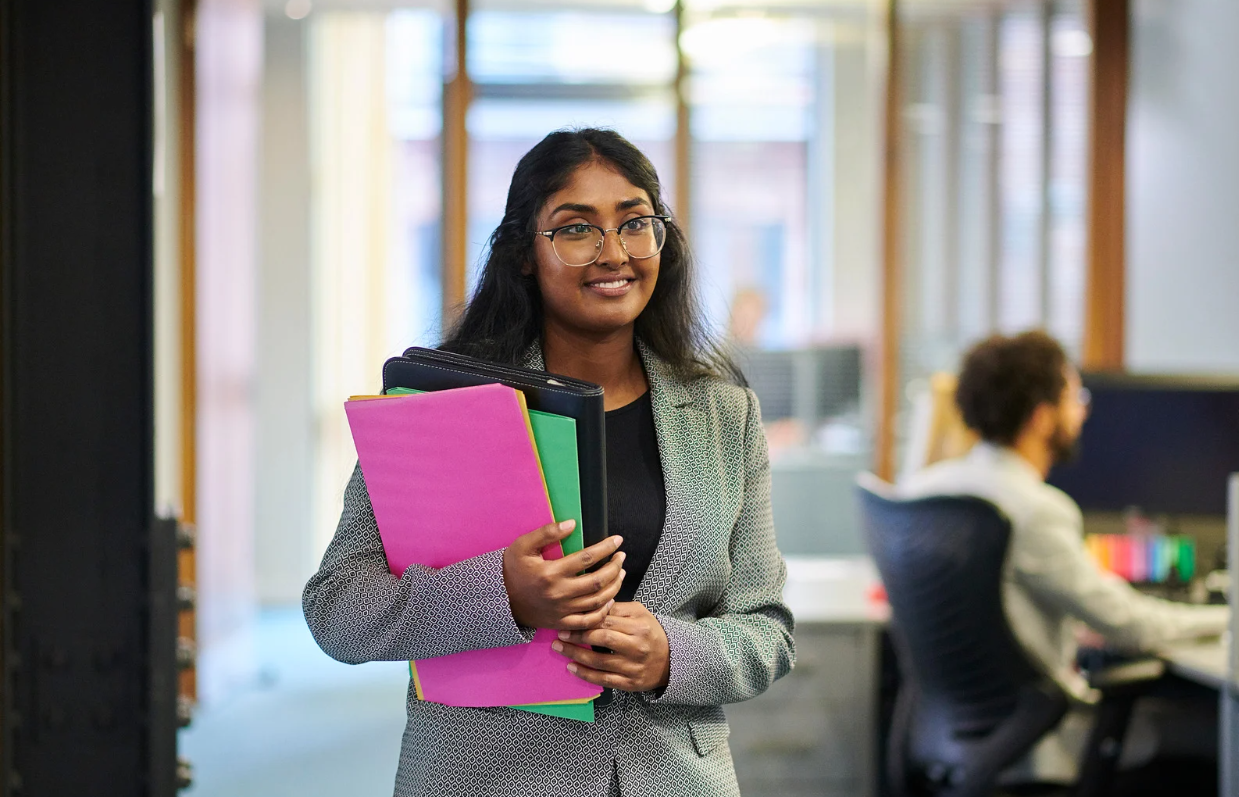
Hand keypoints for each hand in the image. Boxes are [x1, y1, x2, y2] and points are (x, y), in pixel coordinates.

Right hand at [503, 519, 625, 630]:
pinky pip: (589, 621)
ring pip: (598, 601)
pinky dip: (603, 612)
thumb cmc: (512, 570)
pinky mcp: (562, 623)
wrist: (500, 600)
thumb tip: (572, 524)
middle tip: (621, 557)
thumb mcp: (523, 546)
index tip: (617, 541)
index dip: (606, 548)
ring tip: (620, 573)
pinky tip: (610, 600)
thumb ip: (547, 533)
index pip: (587, 558)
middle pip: (598, 581)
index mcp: (551, 573)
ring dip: (614, 586)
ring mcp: (562, 611)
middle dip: (615, 567)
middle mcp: (559, 593)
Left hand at [551, 601, 669, 692]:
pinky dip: (585, 674)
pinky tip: (571, 667)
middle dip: (577, 636)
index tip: (568, 619)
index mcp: (639, 627)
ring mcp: (633, 667)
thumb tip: (594, 604)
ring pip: (599, 662)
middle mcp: (636, 647)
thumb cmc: (650, 633)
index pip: (607, 622)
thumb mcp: (640, 614)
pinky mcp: (629, 683)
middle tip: (560, 633)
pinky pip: (603, 679)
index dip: (586, 621)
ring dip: (575, 655)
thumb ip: (618, 609)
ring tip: (559, 648)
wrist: (671, 661)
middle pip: (602, 640)